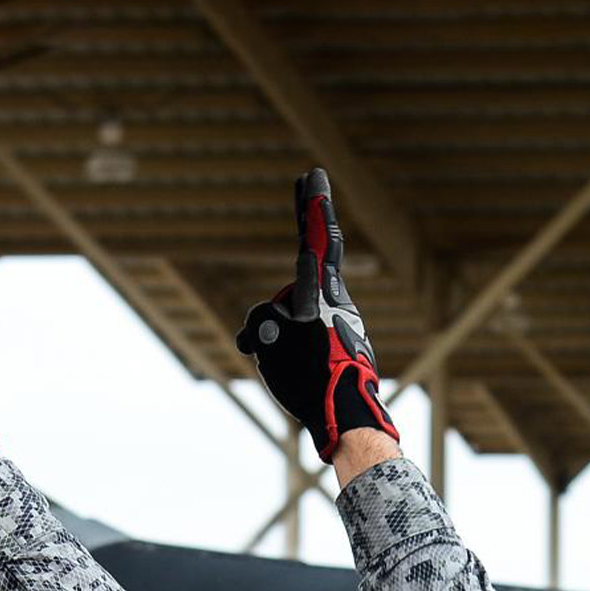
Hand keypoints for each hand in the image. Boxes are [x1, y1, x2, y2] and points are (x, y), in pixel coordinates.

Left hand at [235, 169, 399, 462]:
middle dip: (314, 209)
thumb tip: (247, 338)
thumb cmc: (321, 386)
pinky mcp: (288, 330)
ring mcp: (308, 312)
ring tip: (296, 346)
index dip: (316, 215)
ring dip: (269, 334)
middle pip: (311, 256)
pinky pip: (260, 327)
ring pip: (270, 309)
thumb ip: (273, 332)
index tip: (312, 182)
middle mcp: (326, 299)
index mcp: (334, 300)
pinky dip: (260, 337)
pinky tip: (263, 349)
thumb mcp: (296, 353)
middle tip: (310, 174)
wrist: (343, 415)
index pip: (323, 248)